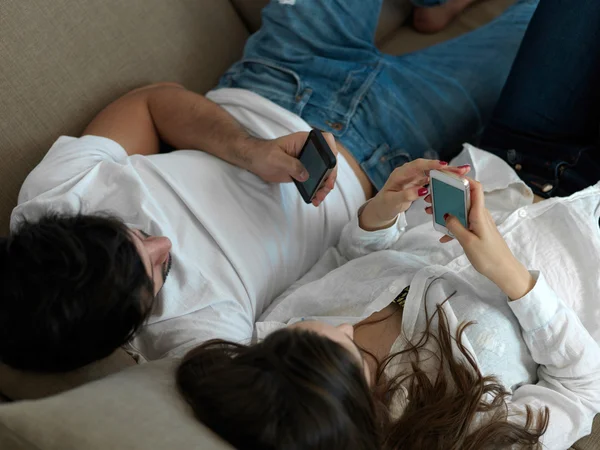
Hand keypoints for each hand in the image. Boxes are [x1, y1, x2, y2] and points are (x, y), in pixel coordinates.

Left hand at [243, 132, 337, 206]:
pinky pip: (315, 181)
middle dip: (330, 175)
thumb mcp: (276, 158)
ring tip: (319, 197)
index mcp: (303, 141)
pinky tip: (315, 198)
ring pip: (324, 173)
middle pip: (328, 160)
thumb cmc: (263, 154)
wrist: (255, 161)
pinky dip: (317, 190)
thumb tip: (305, 175)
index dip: (332, 149)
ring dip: (325, 186)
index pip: (325, 140)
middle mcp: (309, 150)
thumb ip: (291, 165)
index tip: (331, 164)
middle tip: (327, 187)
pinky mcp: (303, 173)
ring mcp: (308, 162)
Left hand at [359, 159, 469, 230]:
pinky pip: (432, 179)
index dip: (431, 164)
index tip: (444, 165)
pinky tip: (454, 180)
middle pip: (429, 167)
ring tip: (463, 173)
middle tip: (463, 169)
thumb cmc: (385, 205)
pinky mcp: (418, 182)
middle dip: (446, 167)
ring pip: (433, 172)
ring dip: (447, 172)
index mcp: (400, 174)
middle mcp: (408, 172)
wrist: (381, 209)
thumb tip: (423, 190)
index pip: (417, 166)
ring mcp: (414, 177)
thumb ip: (406, 196)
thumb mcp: (393, 202)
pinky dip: (443, 179)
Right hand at [426, 178, 534, 299]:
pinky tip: (443, 236)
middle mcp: (480, 214)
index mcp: (479, 214)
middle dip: (447, 196)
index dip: (463, 179)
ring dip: (447, 211)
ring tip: (431, 214)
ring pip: (462, 210)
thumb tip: (446, 214)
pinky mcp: (478, 231)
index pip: (475, 188)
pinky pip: (463, 223)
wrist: (504, 271)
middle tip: (431, 200)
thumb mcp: (468, 242)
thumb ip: (455, 226)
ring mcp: (480, 223)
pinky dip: (453, 226)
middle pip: (465, 197)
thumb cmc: (488, 257)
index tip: (447, 178)